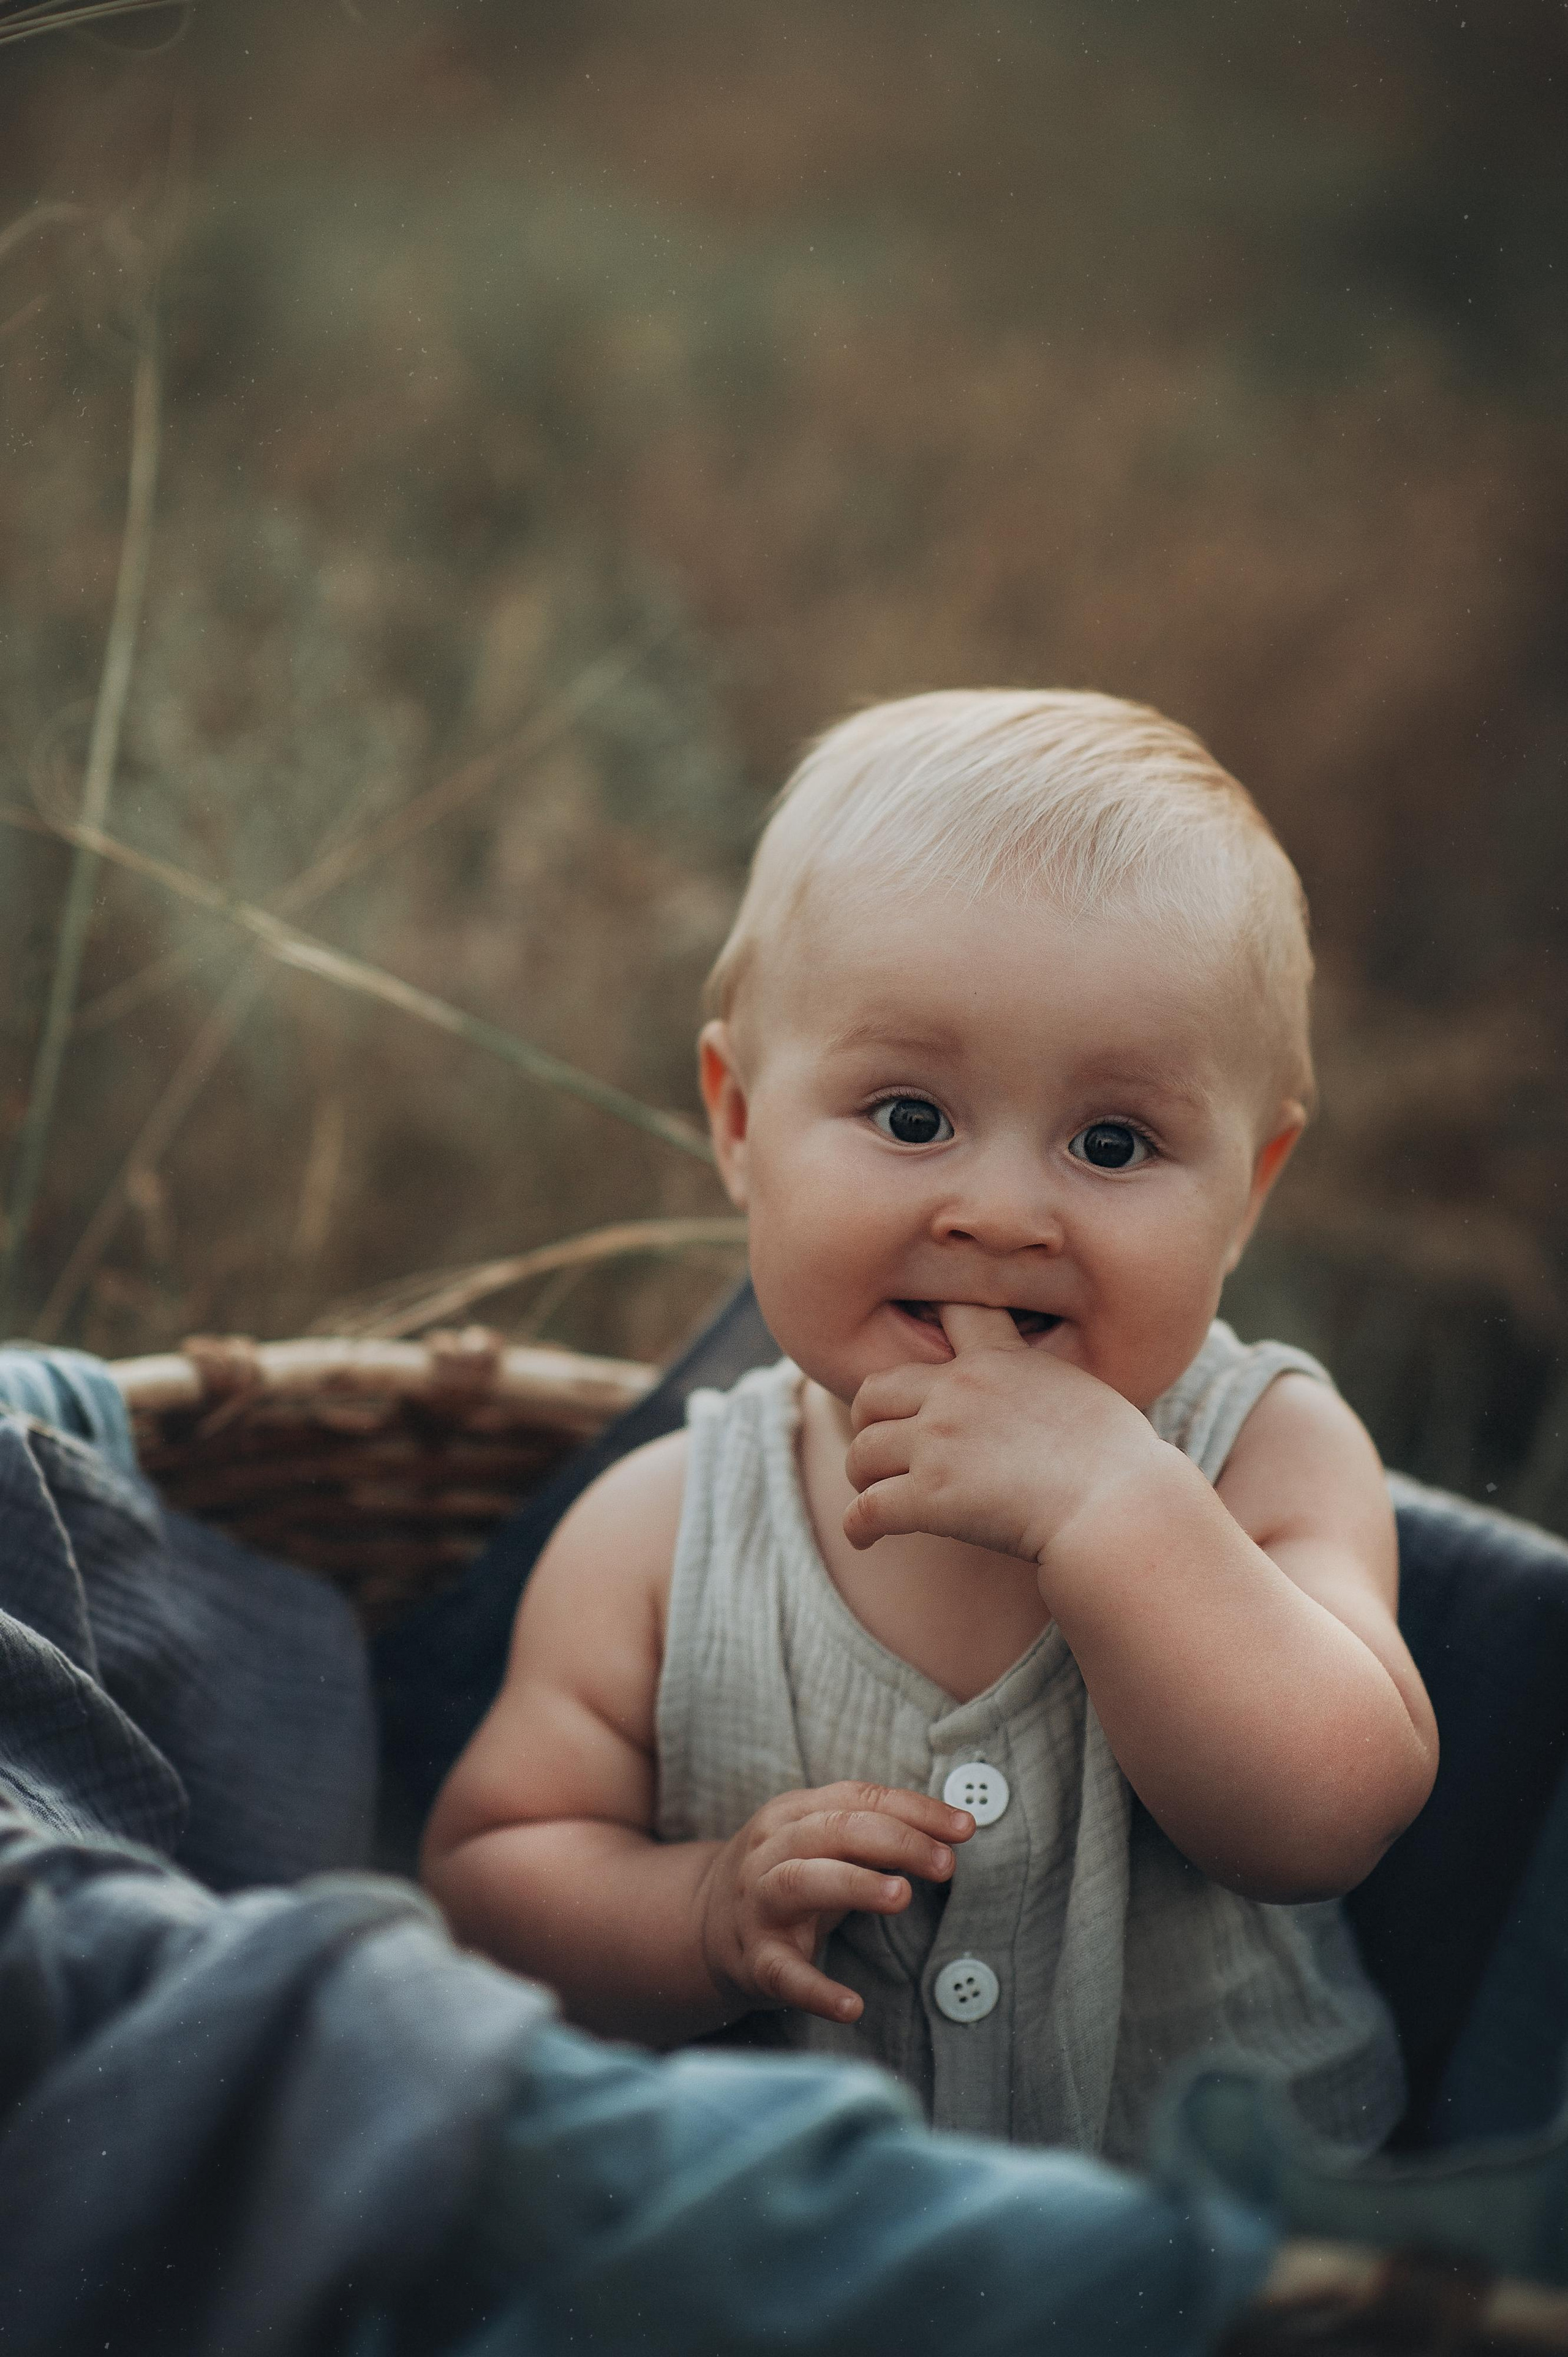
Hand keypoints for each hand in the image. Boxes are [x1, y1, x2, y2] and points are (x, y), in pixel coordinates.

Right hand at [696, 1782, 973, 2023]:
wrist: (702, 1926)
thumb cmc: (786, 1877)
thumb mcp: (819, 1844)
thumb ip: (875, 1834)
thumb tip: (950, 1831)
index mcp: (792, 1814)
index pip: (857, 1798)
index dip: (914, 1809)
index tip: (964, 1828)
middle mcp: (770, 1851)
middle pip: (834, 1830)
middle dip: (895, 1841)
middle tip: (945, 1863)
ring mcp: (757, 1905)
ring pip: (802, 1882)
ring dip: (854, 1884)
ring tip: (901, 1896)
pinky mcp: (754, 1960)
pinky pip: (785, 1974)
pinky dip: (817, 1991)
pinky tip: (852, 2006)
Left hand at [843, 1302, 1156, 1562]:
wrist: (1121, 1506)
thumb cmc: (1122, 1462)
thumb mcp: (1082, 1395)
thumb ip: (1041, 1388)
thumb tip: (1040, 1412)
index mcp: (998, 1359)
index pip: (948, 1315)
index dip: (921, 1324)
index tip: (917, 1351)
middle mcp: (957, 1391)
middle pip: (874, 1393)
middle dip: (869, 1421)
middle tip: (880, 1448)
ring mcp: (938, 1442)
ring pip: (863, 1452)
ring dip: (864, 1478)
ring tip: (875, 1495)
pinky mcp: (929, 1496)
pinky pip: (867, 1509)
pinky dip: (858, 1526)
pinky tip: (864, 1538)